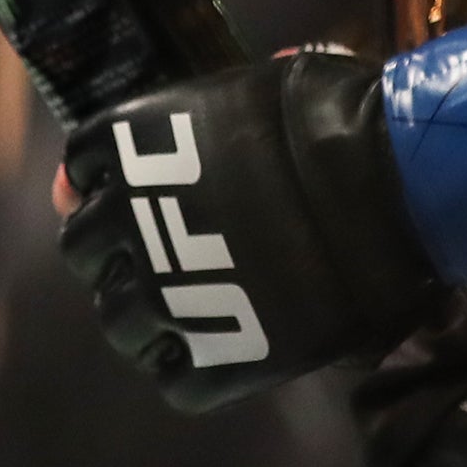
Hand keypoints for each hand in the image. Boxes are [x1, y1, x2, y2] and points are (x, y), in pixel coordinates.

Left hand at [58, 53, 443, 411]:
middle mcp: (131, 220)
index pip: (80, 169)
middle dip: (114, 252)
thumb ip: (213, 113)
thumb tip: (209, 122)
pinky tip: (219, 352)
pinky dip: (190, 370)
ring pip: (118, 321)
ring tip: (187, 309)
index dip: (102, 183)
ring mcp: (166, 295)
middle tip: (159, 254)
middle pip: (83, 249)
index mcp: (134, 143)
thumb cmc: (334, 113)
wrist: (386, 185)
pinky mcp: (214, 358)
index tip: (128, 193)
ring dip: (144, 314)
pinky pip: (174, 381)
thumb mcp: (259, 84)